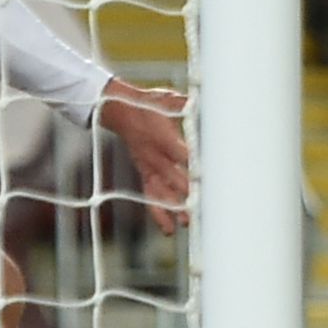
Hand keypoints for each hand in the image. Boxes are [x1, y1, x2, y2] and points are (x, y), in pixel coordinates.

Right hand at [98, 80, 188, 235]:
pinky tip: (168, 228)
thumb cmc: (149, 104)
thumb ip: (184, 103)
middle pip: (174, 178)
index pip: (181, 154)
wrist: (121, 111)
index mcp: (163, 137)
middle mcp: (156, 156)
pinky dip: (159, 212)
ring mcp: (150, 167)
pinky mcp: (146, 173)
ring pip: (162, 192)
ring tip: (185, 224)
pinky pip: (151, 195)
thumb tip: (198, 99)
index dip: (193, 165)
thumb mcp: (168, 99)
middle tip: (201, 207)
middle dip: (187, 193)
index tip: (206, 176)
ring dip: (174, 209)